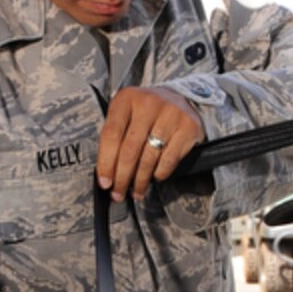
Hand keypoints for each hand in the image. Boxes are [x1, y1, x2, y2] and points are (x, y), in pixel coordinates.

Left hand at [95, 86, 203, 202]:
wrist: (182, 98)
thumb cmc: (147, 112)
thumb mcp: (127, 113)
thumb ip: (115, 136)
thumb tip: (106, 174)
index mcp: (127, 98)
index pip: (111, 135)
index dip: (105, 162)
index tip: (104, 182)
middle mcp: (149, 103)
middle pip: (130, 150)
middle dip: (122, 177)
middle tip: (118, 194)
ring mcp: (170, 114)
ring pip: (149, 158)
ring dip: (140, 180)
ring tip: (136, 191)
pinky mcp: (188, 127)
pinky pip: (168, 159)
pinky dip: (160, 173)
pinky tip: (155, 177)